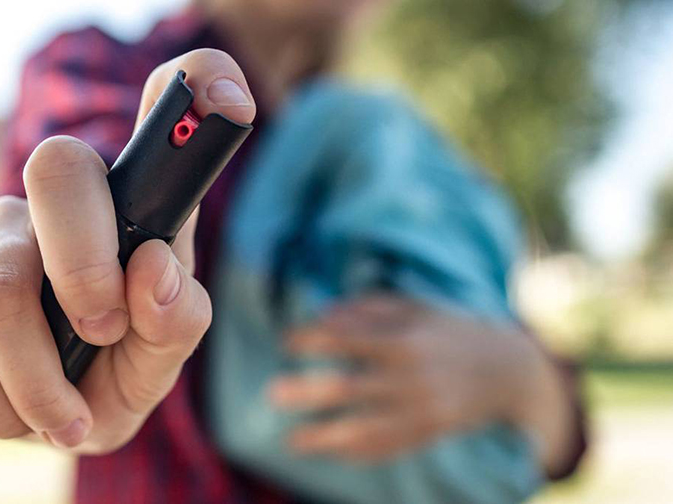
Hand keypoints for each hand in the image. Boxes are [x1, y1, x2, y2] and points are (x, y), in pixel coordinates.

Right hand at [0, 49, 255, 452]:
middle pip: (57, 165)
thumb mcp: (166, 351)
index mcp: (136, 201)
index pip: (167, 105)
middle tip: (106, 333)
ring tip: (67, 418)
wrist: (62, 414)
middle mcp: (63, 198)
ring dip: (35, 374)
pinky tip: (20, 415)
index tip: (231, 106)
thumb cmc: (126, 362)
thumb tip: (150, 269)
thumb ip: (177, 317)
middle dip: (83, 267)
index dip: (199, 83)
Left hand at [269, 296, 564, 463]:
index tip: (287, 342)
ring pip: (365, 429)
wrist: (507, 370)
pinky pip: (387, 448)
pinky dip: (356, 453)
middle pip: (350, 388)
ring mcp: (420, 411)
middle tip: (272, 393)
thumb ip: (368, 308)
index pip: (347, 340)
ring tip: (293, 440)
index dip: (312, 340)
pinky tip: (330, 451)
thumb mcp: (415, 307)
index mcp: (404, 339)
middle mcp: (410, 378)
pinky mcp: (428, 434)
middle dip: (308, 392)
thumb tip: (321, 314)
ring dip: (325, 436)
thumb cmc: (449, 329)